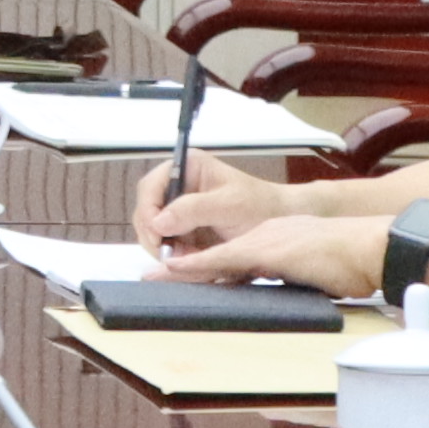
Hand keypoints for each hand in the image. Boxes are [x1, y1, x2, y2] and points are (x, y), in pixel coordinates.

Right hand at [135, 159, 350, 280]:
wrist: (281, 223)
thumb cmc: (261, 206)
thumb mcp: (229, 205)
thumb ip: (193, 209)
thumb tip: (159, 220)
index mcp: (187, 167)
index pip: (150, 187)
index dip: (148, 211)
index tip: (157, 234)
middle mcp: (178, 186)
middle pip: (147, 211)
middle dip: (155, 234)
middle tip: (169, 254)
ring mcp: (180, 210)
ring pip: (154, 231)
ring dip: (165, 248)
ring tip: (188, 257)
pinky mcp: (185, 230)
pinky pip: (168, 245)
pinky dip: (175, 256)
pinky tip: (192, 259)